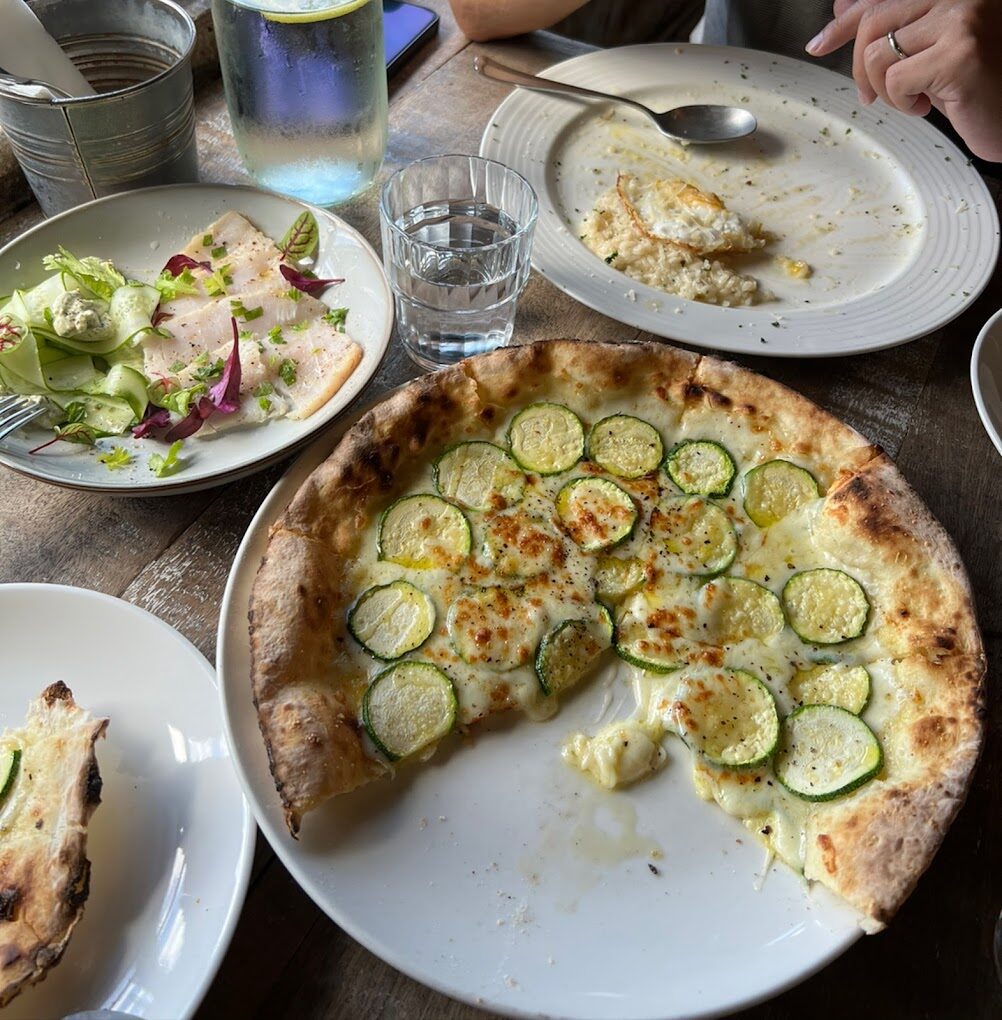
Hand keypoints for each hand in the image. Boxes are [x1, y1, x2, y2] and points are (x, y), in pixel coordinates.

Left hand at [806, 0, 1001, 160]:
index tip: (818, 44)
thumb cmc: (973, 83)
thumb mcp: (925, 49)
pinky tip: (927, 106)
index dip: (844, 22)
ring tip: (914, 98)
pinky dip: (901, 104)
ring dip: (885, 90)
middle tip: (873, 96)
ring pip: (878, 55)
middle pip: (873, 23)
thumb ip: (892, 25)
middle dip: (860, 69)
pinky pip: (895, 81)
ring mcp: (962, 20)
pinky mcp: (959, 54)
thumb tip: (842, 6)